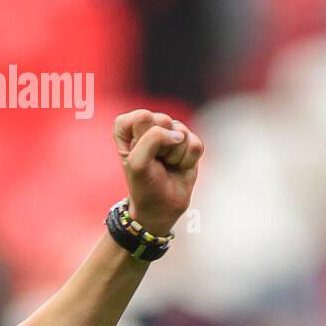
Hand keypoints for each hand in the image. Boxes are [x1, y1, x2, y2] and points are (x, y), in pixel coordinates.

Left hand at [113, 108, 203, 236]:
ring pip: (181, 131)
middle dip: (160, 146)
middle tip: (155, 162)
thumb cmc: (144, 186)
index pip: (138, 116)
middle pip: (162, 120)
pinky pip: (195, 144)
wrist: (162, 208)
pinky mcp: (189, 143)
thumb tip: (179, 134)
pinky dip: (188, 160)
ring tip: (167, 166)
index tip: (138, 153)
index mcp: (129, 131)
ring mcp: (171, 134)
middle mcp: (150, 128)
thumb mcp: (137, 163)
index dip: (141, 134)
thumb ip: (152, 139)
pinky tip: (180, 167)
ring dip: (175, 155)